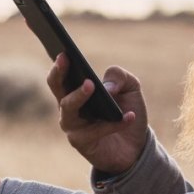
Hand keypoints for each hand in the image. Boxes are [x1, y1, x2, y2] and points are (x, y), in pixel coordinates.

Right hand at [47, 55, 147, 175]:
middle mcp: (68, 107)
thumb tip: (106, 87)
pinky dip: (113, 124)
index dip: (58, 62)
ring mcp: (72, 126)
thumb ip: (120, 77)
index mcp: (75, 90)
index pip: (61, 73)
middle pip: (57, 87)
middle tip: (66, 58)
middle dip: (59, 72)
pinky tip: (129, 116)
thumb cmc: (127, 111)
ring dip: (80, 95)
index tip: (60, 47)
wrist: (136, 145)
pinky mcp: (82, 143)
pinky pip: (95, 131)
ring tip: (93, 85)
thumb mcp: (130, 88)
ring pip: (68, 109)